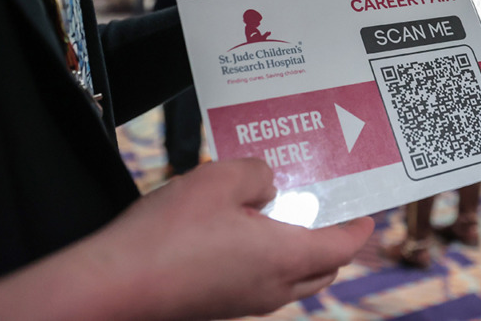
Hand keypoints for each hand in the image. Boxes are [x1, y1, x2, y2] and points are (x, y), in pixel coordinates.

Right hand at [99, 159, 373, 319]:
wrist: (113, 287)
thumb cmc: (169, 233)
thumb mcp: (220, 179)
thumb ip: (258, 174)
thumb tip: (269, 185)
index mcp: (284, 258)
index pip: (341, 248)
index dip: (358, 229)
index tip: (367, 215)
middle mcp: (271, 288)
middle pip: (322, 270)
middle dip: (334, 243)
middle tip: (328, 211)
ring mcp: (243, 303)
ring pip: (291, 281)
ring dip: (299, 252)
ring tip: (283, 214)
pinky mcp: (217, 305)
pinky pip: (261, 284)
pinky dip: (269, 260)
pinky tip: (242, 232)